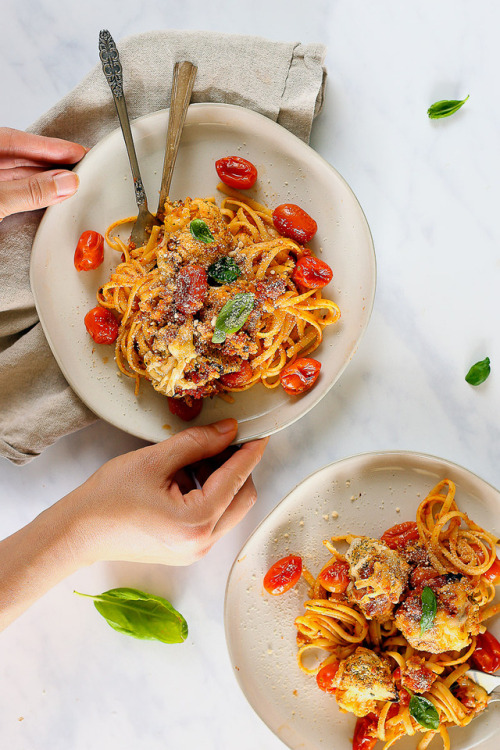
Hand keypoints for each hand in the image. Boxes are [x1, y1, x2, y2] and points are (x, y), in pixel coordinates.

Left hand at [0, 127, 85, 219]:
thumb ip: (30, 191)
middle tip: (81, 165)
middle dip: (53, 161)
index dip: (50, 146)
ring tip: (71, 182)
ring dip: (47, 178)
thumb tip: (64, 182)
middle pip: (22, 157)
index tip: (77, 151)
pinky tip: (50, 194)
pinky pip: (16, 191)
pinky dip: (35, 192)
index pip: (16, 140)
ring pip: (20, 174)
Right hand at [0, 420, 267, 629]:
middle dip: (236, 467)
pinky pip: (213, 519)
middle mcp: (203, 542)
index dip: (250, 452)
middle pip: (242, 498)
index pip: (237, 478)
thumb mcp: (154, 460)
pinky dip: (209, 496)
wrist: (78, 532)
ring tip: (190, 460)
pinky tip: (184, 479)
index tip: (260, 433)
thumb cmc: (108, 496)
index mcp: (197, 521)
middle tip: (217, 442)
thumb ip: (197, 443)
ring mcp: (196, 551)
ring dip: (221, 481)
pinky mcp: (187, 552)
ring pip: (229, 509)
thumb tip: (229, 430)